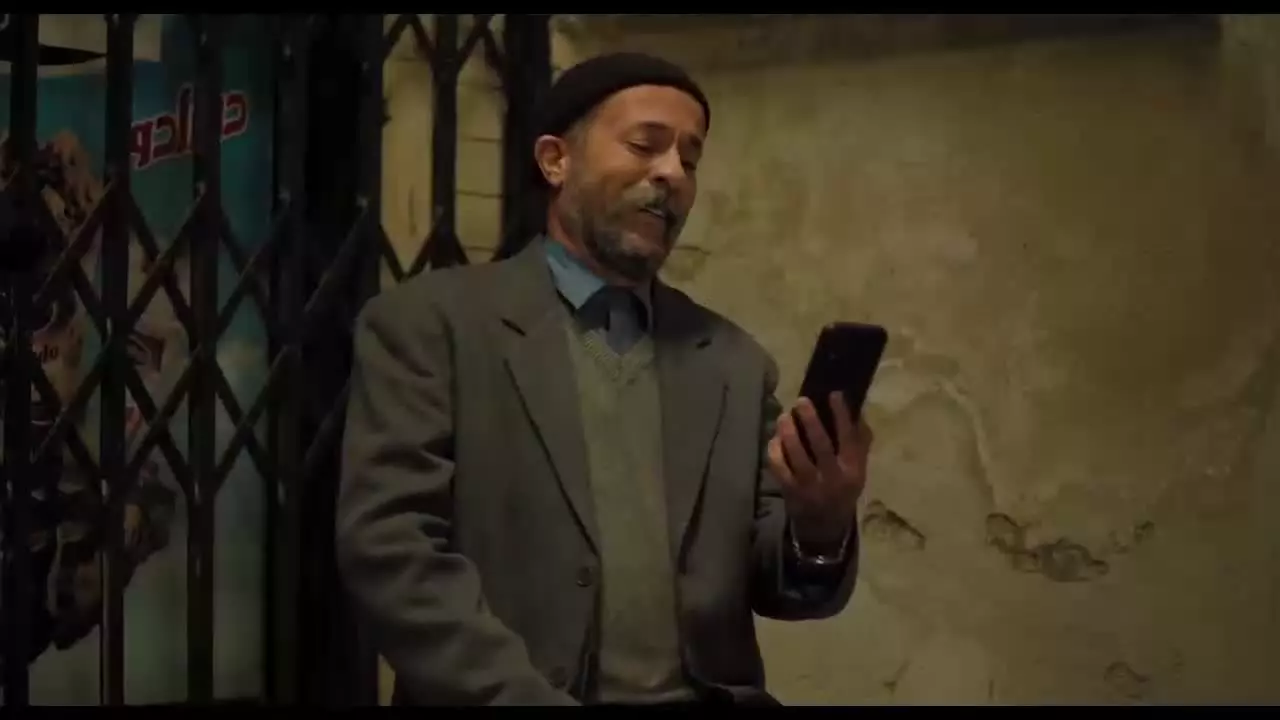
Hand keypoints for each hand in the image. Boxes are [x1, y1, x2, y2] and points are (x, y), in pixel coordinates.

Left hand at [767, 391, 873, 546]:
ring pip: (796, 455)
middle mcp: (833, 477)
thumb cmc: (843, 490)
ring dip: (789, 432)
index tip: (834, 394)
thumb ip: (859, 442)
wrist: (825, 527)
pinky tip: (775, 438)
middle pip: (821, 445)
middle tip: (801, 401)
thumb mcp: (858, 470)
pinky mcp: (790, 491)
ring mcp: (810, 485)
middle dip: (810, 420)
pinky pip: (779, 467)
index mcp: (853, 470)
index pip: (849, 438)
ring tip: (785, 416)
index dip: (842, 415)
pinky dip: (775, 451)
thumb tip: (857, 411)